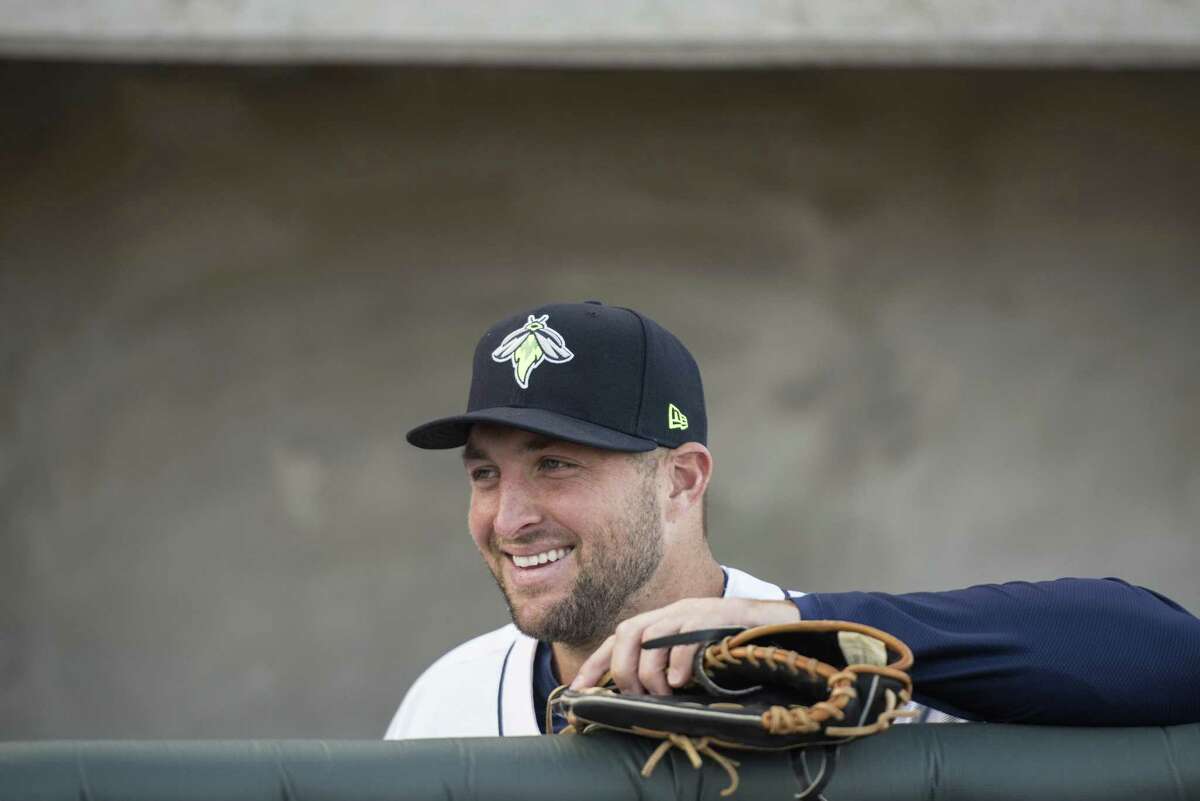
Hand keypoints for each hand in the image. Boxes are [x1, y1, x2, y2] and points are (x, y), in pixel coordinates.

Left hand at [569, 597, 800, 694]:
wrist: (769, 623)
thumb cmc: (727, 644)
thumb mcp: (690, 653)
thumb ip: (666, 666)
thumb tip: (640, 698)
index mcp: (662, 621)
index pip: (617, 638)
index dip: (595, 663)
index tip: (576, 691)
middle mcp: (671, 613)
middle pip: (627, 632)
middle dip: (624, 669)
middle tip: (637, 695)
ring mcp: (691, 614)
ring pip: (651, 638)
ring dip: (651, 673)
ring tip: (664, 693)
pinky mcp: (712, 619)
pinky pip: (685, 641)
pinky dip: (678, 664)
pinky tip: (683, 681)